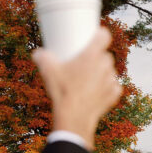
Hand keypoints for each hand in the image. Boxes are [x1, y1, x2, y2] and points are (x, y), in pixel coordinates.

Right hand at [32, 28, 121, 150]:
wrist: (74, 117)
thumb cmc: (62, 92)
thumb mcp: (48, 71)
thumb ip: (42, 58)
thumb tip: (37, 53)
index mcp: (92, 55)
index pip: (104, 35)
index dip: (100, 35)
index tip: (95, 37)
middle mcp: (105, 65)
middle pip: (105, 55)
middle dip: (97, 57)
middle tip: (85, 63)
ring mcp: (111, 80)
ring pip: (110, 70)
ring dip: (103, 72)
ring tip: (89, 79)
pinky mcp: (114, 94)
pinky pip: (114, 86)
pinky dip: (107, 87)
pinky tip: (99, 90)